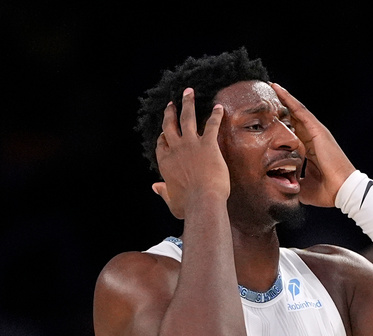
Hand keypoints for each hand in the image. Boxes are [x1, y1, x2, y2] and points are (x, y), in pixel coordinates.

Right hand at [151, 87, 229, 219]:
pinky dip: (215, 115)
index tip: (165, 132)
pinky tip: (218, 107)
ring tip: (189, 92)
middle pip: (169, 126)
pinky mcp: (208, 144)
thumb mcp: (171, 201)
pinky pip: (211, 124)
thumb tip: (154, 187)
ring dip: (187, 103)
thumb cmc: (187, 205)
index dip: (163, 136)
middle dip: (170, 113)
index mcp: (165, 163)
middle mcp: (175, 149)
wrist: (203, 201)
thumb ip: (163, 192)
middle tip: (171, 104)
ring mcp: (191, 144)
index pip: (161, 144)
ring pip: (186, 118)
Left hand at [271, 83, 355, 206]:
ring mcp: (316, 133)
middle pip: (294, 118)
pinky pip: (301, 112)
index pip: (293, 133)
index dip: (281, 124)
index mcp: (310, 150)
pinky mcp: (318, 130)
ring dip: (284, 98)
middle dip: (281, 106)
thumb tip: (279, 186)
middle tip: (268, 94)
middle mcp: (313, 138)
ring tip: (272, 86)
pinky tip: (279, 91)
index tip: (268, 116)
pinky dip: (290, 100)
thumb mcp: (302, 186)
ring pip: (297, 111)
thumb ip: (291, 182)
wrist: (341, 190)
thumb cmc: (325, 191)